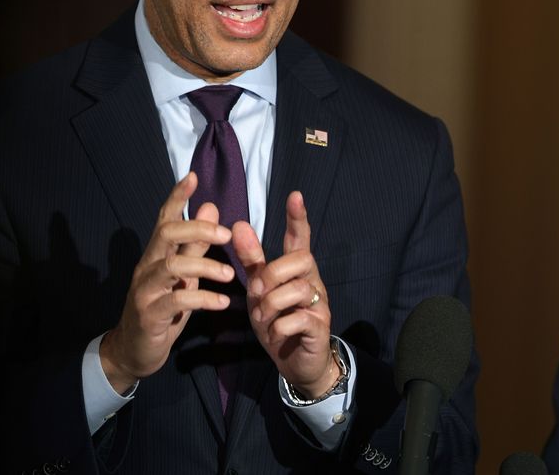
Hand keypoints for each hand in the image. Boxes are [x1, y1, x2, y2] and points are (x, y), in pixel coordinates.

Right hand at [99, 173, 235, 392]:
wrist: (135, 350)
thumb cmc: (163, 307)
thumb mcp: (183, 274)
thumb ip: (196, 244)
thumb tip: (211, 207)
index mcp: (156, 254)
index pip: (164, 218)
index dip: (177, 197)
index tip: (193, 176)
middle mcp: (147, 266)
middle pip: (166, 234)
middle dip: (197, 229)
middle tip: (226, 234)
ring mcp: (145, 290)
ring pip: (171, 266)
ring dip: (205, 266)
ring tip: (229, 274)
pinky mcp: (149, 314)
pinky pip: (177, 300)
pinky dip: (203, 299)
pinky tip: (223, 302)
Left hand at [233, 191, 338, 397]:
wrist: (296, 364)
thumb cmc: (277, 321)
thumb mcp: (259, 291)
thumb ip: (251, 260)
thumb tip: (239, 224)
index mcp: (296, 270)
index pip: (300, 238)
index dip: (298, 218)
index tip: (295, 196)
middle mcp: (312, 281)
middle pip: (300, 259)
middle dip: (272, 274)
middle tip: (256, 292)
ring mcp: (319, 303)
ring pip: (296, 289)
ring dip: (271, 304)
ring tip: (262, 318)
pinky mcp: (319, 326)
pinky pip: (298, 318)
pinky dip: (279, 326)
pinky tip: (275, 333)